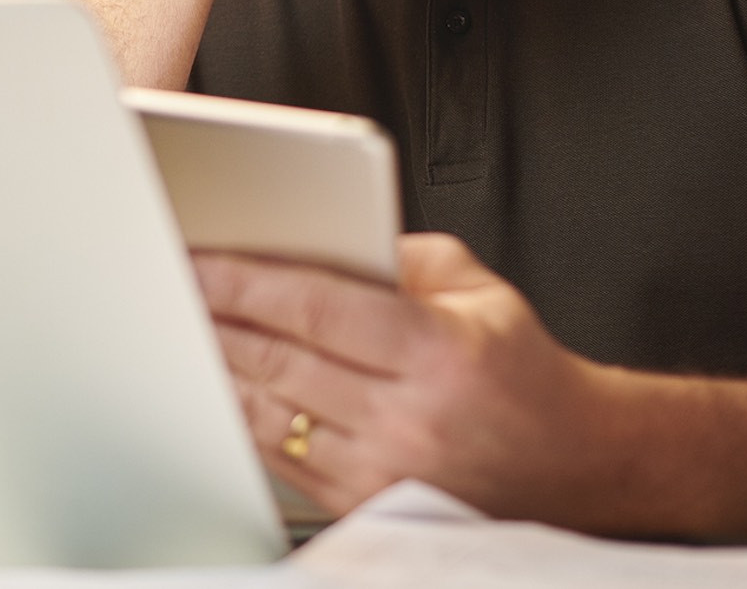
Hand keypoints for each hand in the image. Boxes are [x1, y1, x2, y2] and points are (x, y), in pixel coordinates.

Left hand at [193, 233, 617, 520]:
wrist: (576, 464)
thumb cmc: (524, 374)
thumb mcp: (477, 290)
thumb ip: (398, 256)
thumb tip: (322, 239)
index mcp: (436, 353)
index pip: (314, 307)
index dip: (244, 280)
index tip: (198, 259)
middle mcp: (408, 419)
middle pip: (279, 359)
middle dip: (215, 318)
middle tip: (171, 285)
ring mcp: (384, 472)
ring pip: (270, 413)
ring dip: (219, 369)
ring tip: (185, 330)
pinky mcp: (366, 506)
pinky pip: (283, 458)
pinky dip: (245, 418)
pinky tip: (224, 386)